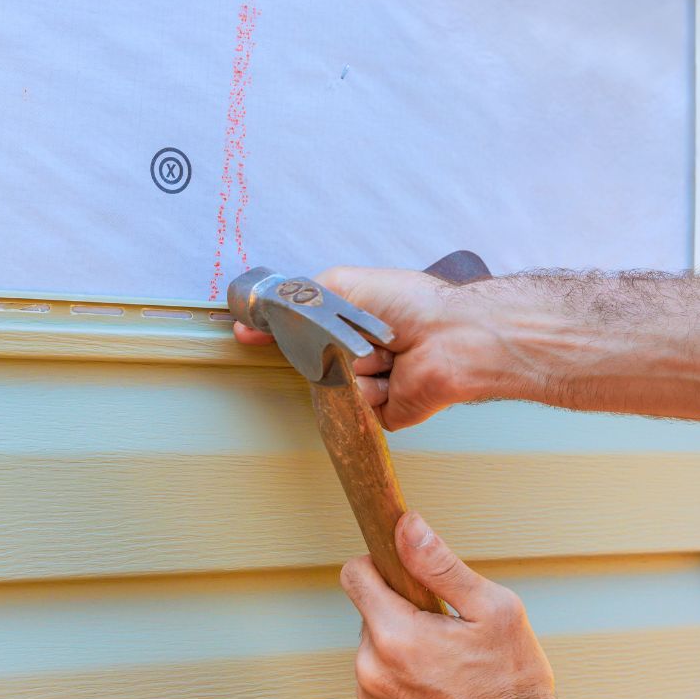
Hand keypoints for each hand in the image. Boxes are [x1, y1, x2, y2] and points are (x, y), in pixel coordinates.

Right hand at [233, 267, 517, 429]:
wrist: (452, 337)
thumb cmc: (409, 304)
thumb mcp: (343, 286)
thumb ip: (298, 299)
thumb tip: (259, 316)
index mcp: (355, 323)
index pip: (305, 331)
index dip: (278, 332)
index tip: (247, 331)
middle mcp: (361, 354)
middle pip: (313, 359)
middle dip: (322, 346)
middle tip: (349, 335)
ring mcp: (370, 385)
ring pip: (333, 384)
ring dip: (353, 366)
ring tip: (387, 353)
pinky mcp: (381, 413)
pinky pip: (354, 407)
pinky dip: (369, 389)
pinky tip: (393, 375)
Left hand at [340, 511, 559, 698]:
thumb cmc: (515, 686)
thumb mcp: (493, 611)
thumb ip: (441, 565)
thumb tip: (406, 525)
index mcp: (394, 636)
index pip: (355, 575)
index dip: (380, 563)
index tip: (406, 570)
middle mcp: (371, 671)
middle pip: (371, 614)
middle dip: (403, 612)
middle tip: (449, 631)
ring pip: (378, 651)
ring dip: (405, 648)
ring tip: (453, 667)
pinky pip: (386, 685)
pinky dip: (408, 681)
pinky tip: (447, 694)